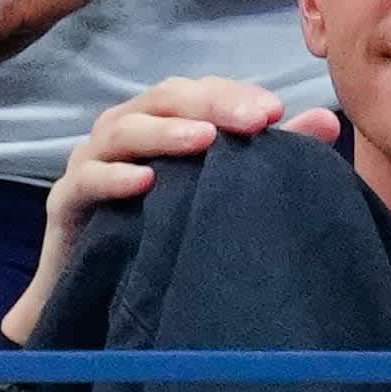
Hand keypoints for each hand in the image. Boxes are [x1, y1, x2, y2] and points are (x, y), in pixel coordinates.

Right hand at [0, 78, 340, 343]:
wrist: (98, 300)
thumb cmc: (161, 236)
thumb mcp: (219, 195)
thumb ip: (267, 157)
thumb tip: (326, 122)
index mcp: (160, 124)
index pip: (197, 90)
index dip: (233, 93)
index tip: (277, 111)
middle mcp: (123, 133)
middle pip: (161, 98)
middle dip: (209, 104)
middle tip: (254, 120)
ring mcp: (89, 164)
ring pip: (121, 129)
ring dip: (163, 131)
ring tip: (203, 141)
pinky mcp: (65, 203)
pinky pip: (85, 180)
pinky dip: (113, 177)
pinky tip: (145, 183)